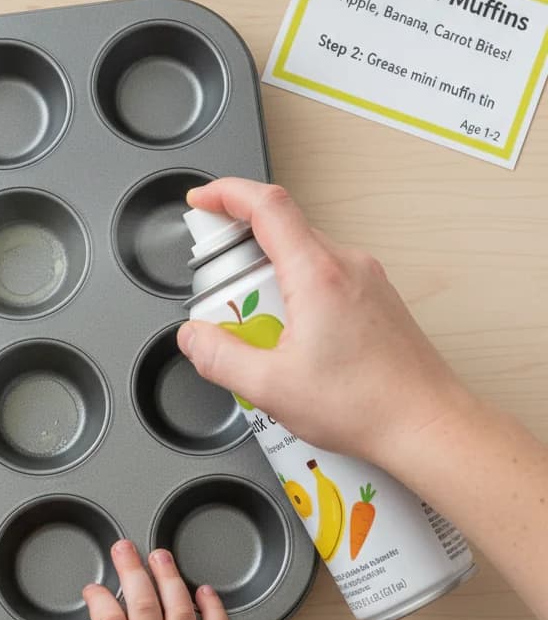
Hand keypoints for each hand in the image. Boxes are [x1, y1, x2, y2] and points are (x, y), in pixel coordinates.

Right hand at [177, 179, 474, 465]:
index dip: (225, 193)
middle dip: (239, 256)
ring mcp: (366, 278)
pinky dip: (294, 294)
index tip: (201, 200)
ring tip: (261, 332)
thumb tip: (192, 336)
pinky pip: (322, 276)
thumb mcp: (270, 387)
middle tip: (223, 298)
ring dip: (268, 280)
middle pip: (279, 230)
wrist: (428, 426)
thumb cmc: (368, 405)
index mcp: (317, 274)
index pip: (266, 205)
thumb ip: (219, 357)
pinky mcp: (374, 297)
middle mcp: (346, 265)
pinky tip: (292, 341)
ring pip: (301, 256)